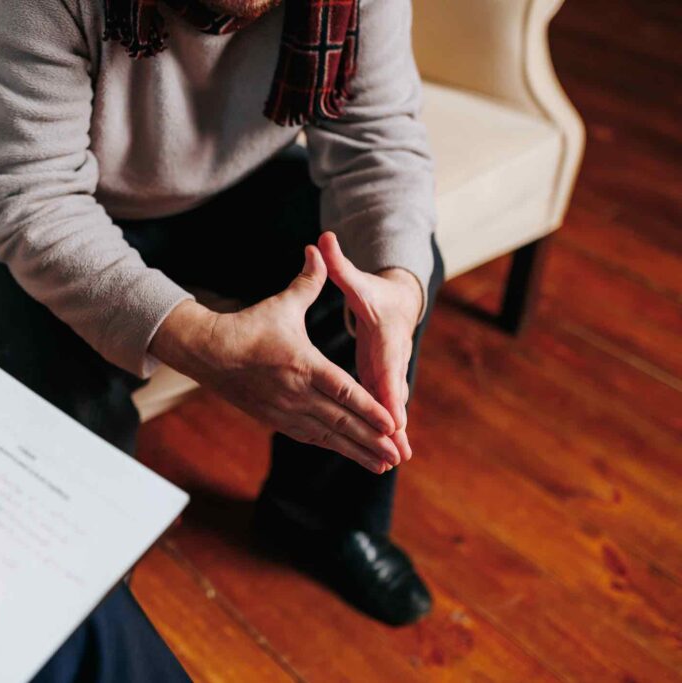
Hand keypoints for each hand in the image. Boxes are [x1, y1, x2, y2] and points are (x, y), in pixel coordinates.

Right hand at [151, 245, 400, 473]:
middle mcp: (295, 394)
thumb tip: (320, 248)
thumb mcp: (281, 304)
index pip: (343, 391)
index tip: (392, 424)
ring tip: (383, 465)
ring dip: (357, 451)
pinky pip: (310, 437)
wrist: (207, 353)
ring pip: (328, 435)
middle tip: (398, 455)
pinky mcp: (276, 419)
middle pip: (341, 421)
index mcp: (302, 365)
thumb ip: (308, 281)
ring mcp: (285, 410)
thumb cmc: (247, 327)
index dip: (369, 409)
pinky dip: (333, 446)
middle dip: (372, 440)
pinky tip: (351, 454)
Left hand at [319, 232, 421, 458]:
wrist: (400, 301)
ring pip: (390, 408)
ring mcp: (388, 375)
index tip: (392, 414)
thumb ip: (337, 265)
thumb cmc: (375, 292)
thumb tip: (323, 238)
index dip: (389, 391)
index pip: (387, 366)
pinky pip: (380, 411)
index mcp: (385, 337)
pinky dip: (382, 432)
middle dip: (395, 424)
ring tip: (394, 461)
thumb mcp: (357, 280)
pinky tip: (379, 455)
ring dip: (392, 435)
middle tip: (398, 450)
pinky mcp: (381, 384)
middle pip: (393, 395)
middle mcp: (391, 360)